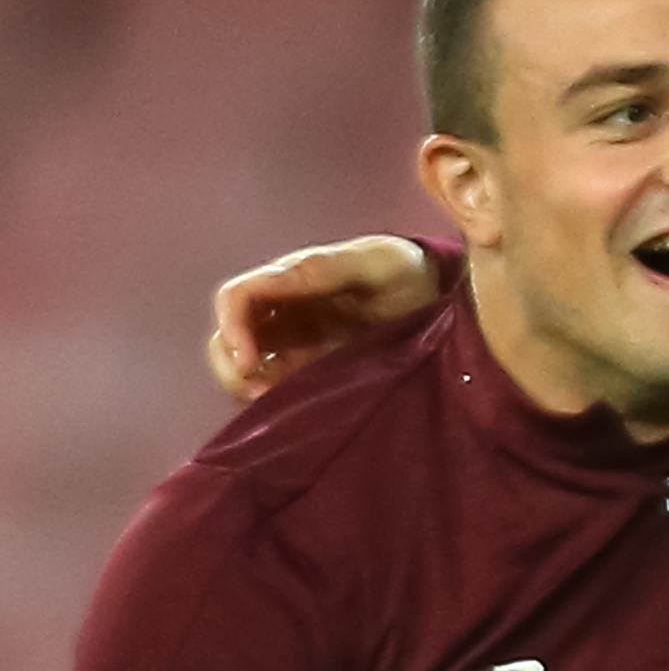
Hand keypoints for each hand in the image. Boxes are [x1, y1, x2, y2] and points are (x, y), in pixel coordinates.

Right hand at [207, 235, 438, 399]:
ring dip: (247, 385)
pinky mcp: (309, 366)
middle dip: (232, 367)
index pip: (237, 298)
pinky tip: (292, 407)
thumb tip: (275, 280)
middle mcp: (283, 308)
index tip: (248, 365)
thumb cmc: (408, 271)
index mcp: (291, 277)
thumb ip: (328, 267)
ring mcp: (294, 339)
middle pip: (228, 337)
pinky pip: (273, 382)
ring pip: (243, 364)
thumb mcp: (378, 263)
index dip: (233, 329)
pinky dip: (272, 398)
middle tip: (261, 393)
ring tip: (275, 403)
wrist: (437, 296)